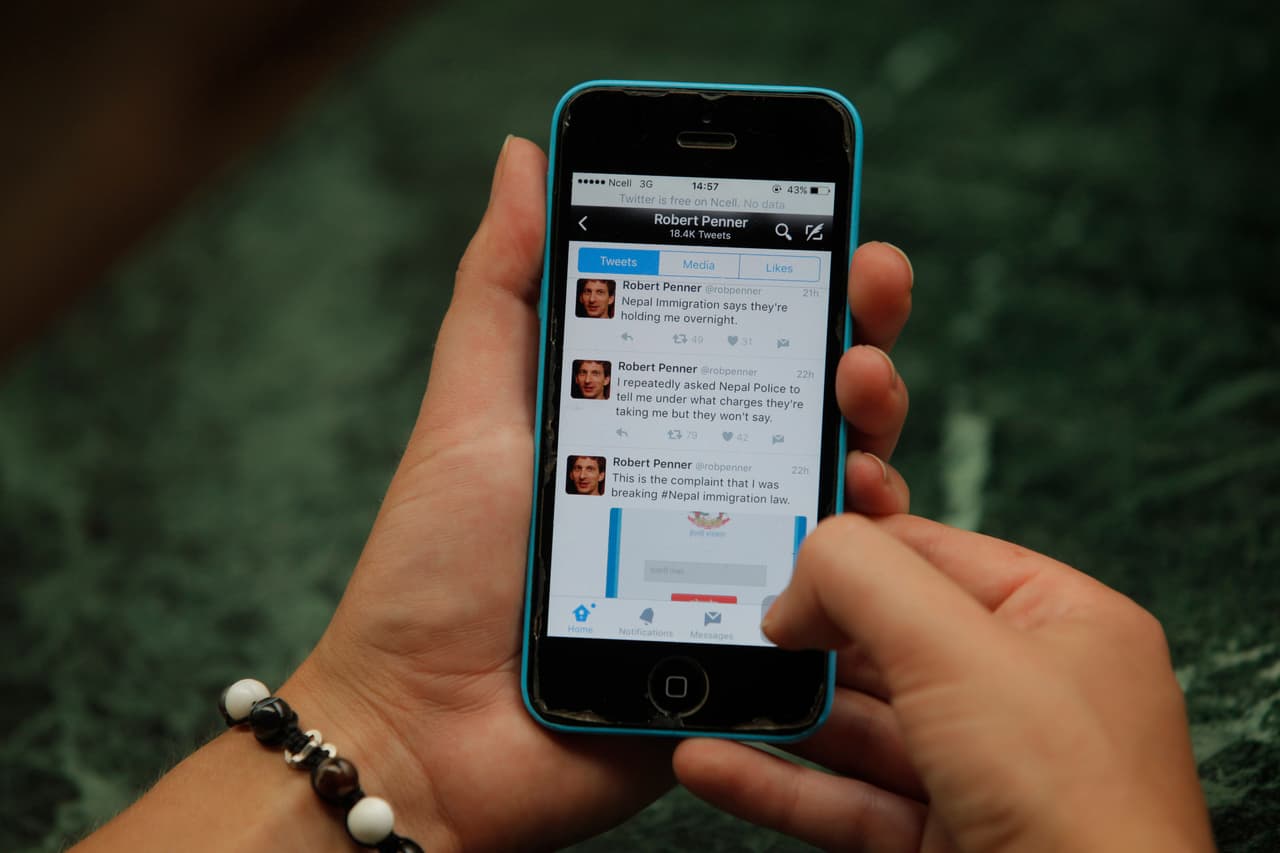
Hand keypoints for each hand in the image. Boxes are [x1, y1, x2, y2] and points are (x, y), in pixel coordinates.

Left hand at [282, 137, 914, 849]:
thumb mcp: (470, 409)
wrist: (429, 731)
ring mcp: (734, 563)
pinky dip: (865, 545)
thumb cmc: (436, 571)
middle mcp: (700, 483)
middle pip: (807, 400)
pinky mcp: (752, 642)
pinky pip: (835, 590)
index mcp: (640, 421)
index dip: (796, 277)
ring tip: (860, 393)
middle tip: (869, 294)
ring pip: (837, 486)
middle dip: (856, 335)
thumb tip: (523, 158)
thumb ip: (504, 288)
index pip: (738, 335)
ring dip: (873, 425)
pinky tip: (863, 506)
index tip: (836, 227)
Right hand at [674, 515, 1214, 851]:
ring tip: (711, 694)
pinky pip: (848, 800)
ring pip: (859, 728)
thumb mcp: (956, 648)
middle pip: (886, 640)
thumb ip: (864, 578)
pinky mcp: (945, 840)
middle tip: (733, 622)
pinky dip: (779, 783)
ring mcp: (985, 774)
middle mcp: (1026, 694)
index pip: (935, 553)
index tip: (778, 537)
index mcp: (1060, 622)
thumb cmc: (1077, 803)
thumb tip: (796, 584)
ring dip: (779, 714)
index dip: (854, 543)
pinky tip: (718, 765)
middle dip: (805, 636)